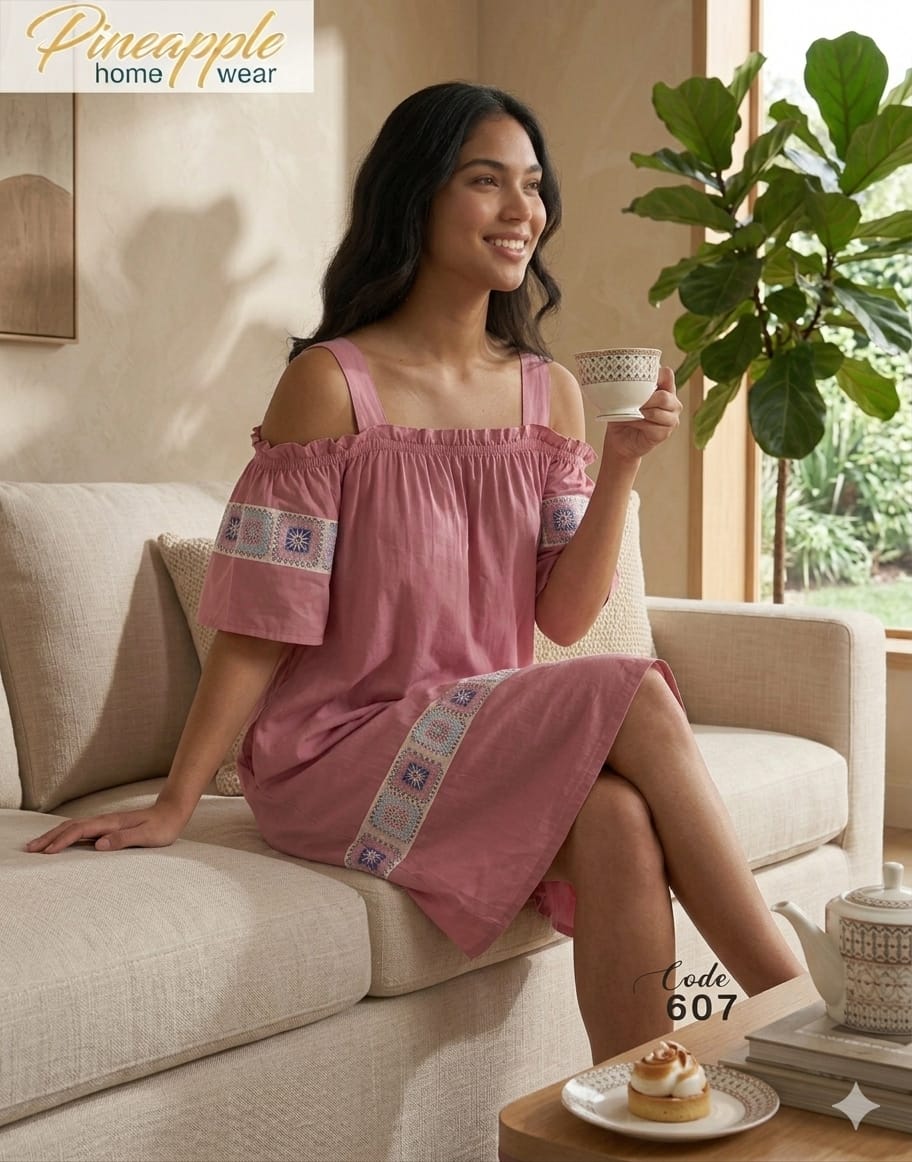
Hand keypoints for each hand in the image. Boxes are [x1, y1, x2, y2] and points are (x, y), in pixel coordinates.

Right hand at [23, 801, 187, 854]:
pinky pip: (81, 830)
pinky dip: (65, 835)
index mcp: (111, 823)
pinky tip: (59, 841)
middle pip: (71, 827)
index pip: (81, 830)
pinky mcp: (107, 827)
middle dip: (50, 837)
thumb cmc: (162, 827)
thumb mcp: (147, 836)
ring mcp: (105, 823)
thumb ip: (123, 840)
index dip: (62, 841)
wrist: (171, 812)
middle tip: (30, 849)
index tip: (47, 852)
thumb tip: (98, 845)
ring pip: (74, 827)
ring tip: (37, 845)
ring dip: (54, 835)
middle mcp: (105, 821)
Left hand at [601, 365, 680, 461]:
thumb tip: (625, 381)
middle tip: (631, 403)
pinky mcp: (665, 433)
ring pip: (658, 412)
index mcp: (665, 389)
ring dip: (641, 412)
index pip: (667, 374)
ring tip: (630, 413)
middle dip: (644, 400)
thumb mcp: (625, 398)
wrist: (619, 439)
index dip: (654, 375)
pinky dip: (638, 423)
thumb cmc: (623, 416)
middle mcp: (672, 403)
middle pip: (664, 396)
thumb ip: (632, 388)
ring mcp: (671, 419)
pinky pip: (653, 426)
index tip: (638, 380)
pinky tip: (631, 423)